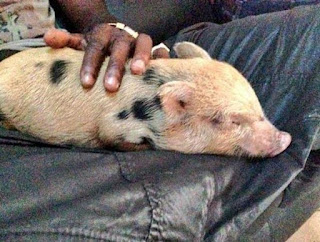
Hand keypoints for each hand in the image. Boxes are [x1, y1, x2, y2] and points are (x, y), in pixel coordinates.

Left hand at [44, 25, 169, 91]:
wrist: (113, 33)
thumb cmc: (95, 44)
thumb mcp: (79, 41)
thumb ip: (65, 40)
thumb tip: (48, 39)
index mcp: (102, 34)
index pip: (95, 48)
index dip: (90, 65)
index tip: (86, 84)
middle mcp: (121, 36)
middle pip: (119, 48)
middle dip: (115, 67)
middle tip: (111, 87)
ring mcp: (138, 40)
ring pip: (143, 43)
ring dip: (141, 57)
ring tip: (139, 73)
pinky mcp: (152, 47)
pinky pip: (160, 50)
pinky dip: (163, 57)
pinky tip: (164, 68)